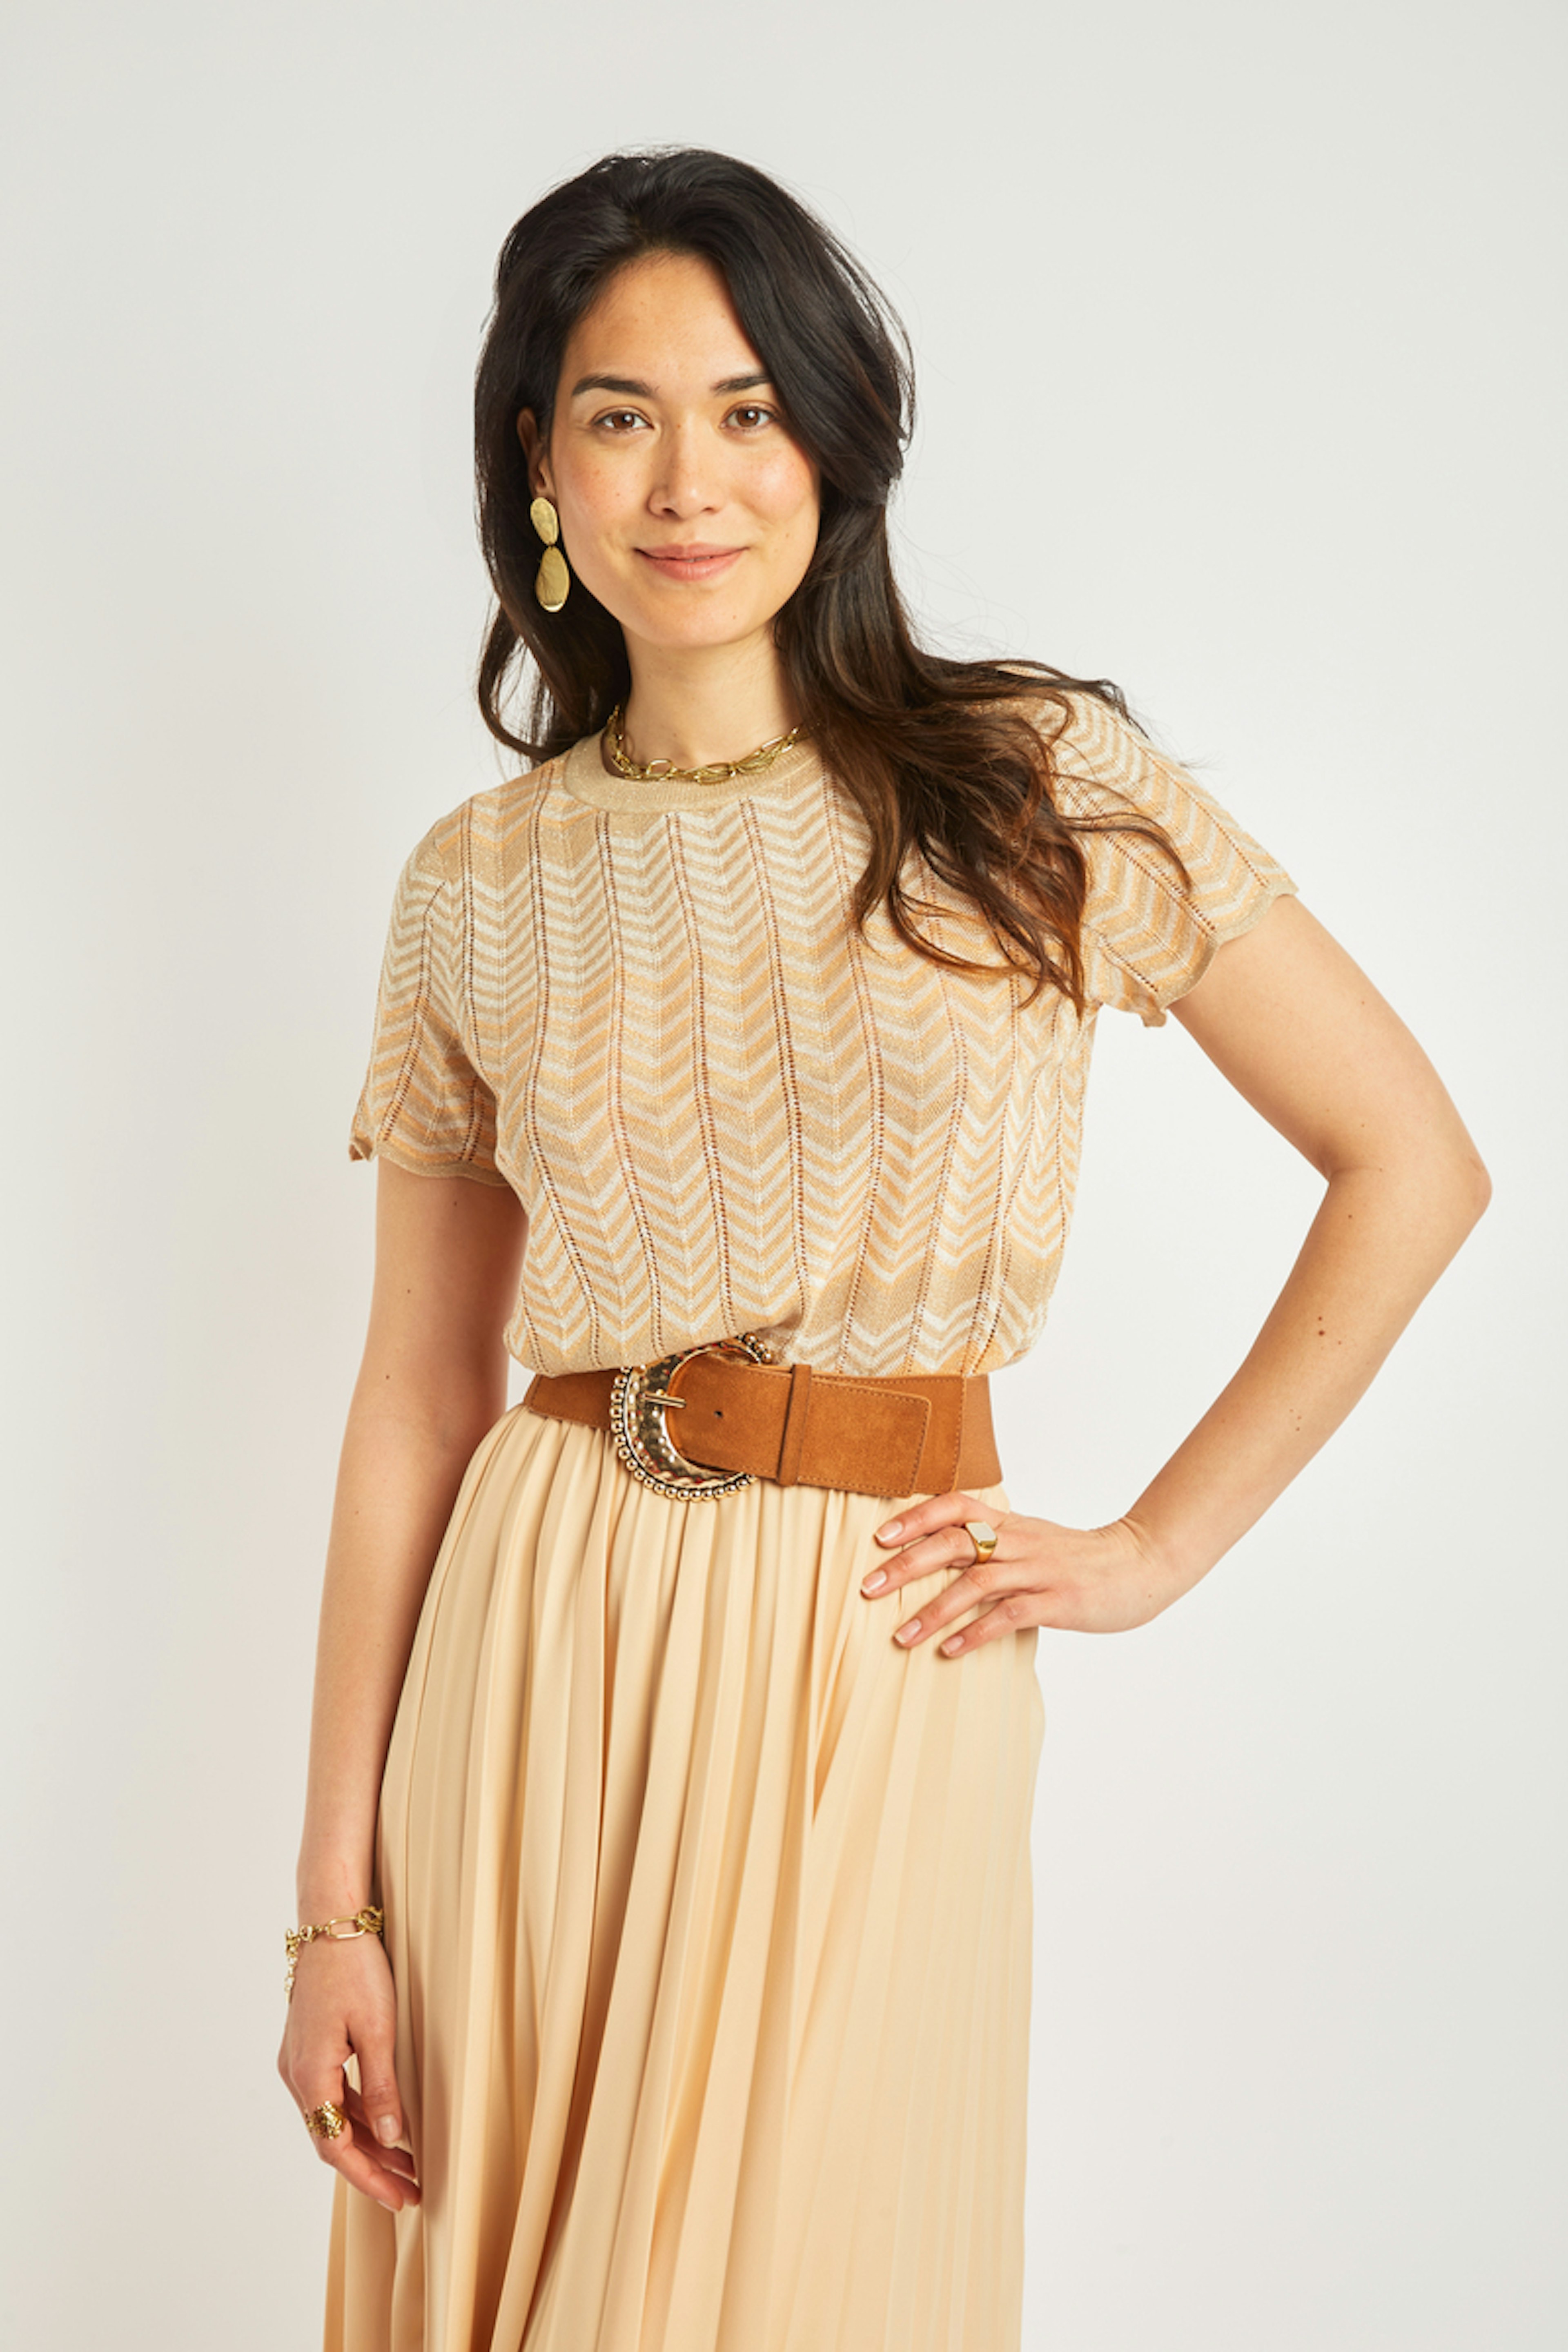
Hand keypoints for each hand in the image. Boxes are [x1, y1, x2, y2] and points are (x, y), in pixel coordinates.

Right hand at [276, 1931, 419, 2212]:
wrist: (329, 1924)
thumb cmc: (355, 1969)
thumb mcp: (378, 2030)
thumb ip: (384, 2087)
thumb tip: (394, 2138)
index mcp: (310, 2074)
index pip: (336, 2146)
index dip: (368, 2178)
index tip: (400, 2198)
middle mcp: (296, 2074)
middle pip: (333, 2137)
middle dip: (372, 2167)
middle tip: (411, 2191)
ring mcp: (299, 2061)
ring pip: (333, 2117)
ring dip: (368, 2141)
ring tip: (408, 2164)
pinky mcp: (309, 2048)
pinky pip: (333, 2094)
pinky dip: (360, 2113)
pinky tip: (388, 2124)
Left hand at [859, 1494, 1190, 1653]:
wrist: (1140, 1563)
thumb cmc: (1078, 1557)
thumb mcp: (1032, 1539)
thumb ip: (993, 1541)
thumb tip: (942, 1552)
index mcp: (1010, 1524)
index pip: (955, 1505)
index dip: (915, 1517)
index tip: (879, 1536)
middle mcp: (1019, 1542)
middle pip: (953, 1543)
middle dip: (906, 1565)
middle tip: (868, 1588)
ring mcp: (1037, 1572)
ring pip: (975, 1584)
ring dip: (933, 1610)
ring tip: (900, 1636)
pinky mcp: (1056, 1602)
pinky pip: (1008, 1616)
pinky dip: (975, 1633)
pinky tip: (950, 1651)